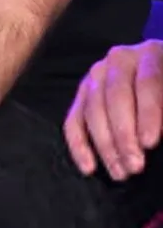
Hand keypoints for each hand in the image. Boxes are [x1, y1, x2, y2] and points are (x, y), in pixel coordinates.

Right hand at [65, 41, 161, 181]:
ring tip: (121, 172)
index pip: (148, 83)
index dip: (149, 114)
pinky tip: (89, 168)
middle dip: (124, 135)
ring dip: (105, 145)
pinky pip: (73, 120)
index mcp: (152, 54)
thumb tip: (158, 137)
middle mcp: (119, 60)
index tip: (150, 143)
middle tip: (135, 165)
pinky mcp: (82, 93)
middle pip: (116, 97)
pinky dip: (79, 145)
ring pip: (93, 111)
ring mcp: (96, 75)